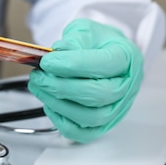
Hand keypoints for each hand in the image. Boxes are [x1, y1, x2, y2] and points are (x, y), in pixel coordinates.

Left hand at [28, 18, 143, 142]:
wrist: (104, 54)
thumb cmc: (97, 44)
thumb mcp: (86, 31)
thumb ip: (74, 40)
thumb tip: (58, 52)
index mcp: (126, 58)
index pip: (103, 65)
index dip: (72, 65)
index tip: (47, 61)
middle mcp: (126, 86)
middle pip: (98, 95)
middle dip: (61, 87)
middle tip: (39, 76)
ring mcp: (117, 109)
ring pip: (90, 117)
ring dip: (58, 104)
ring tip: (40, 88)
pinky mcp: (103, 124)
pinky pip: (83, 133)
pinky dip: (63, 122)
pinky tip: (50, 104)